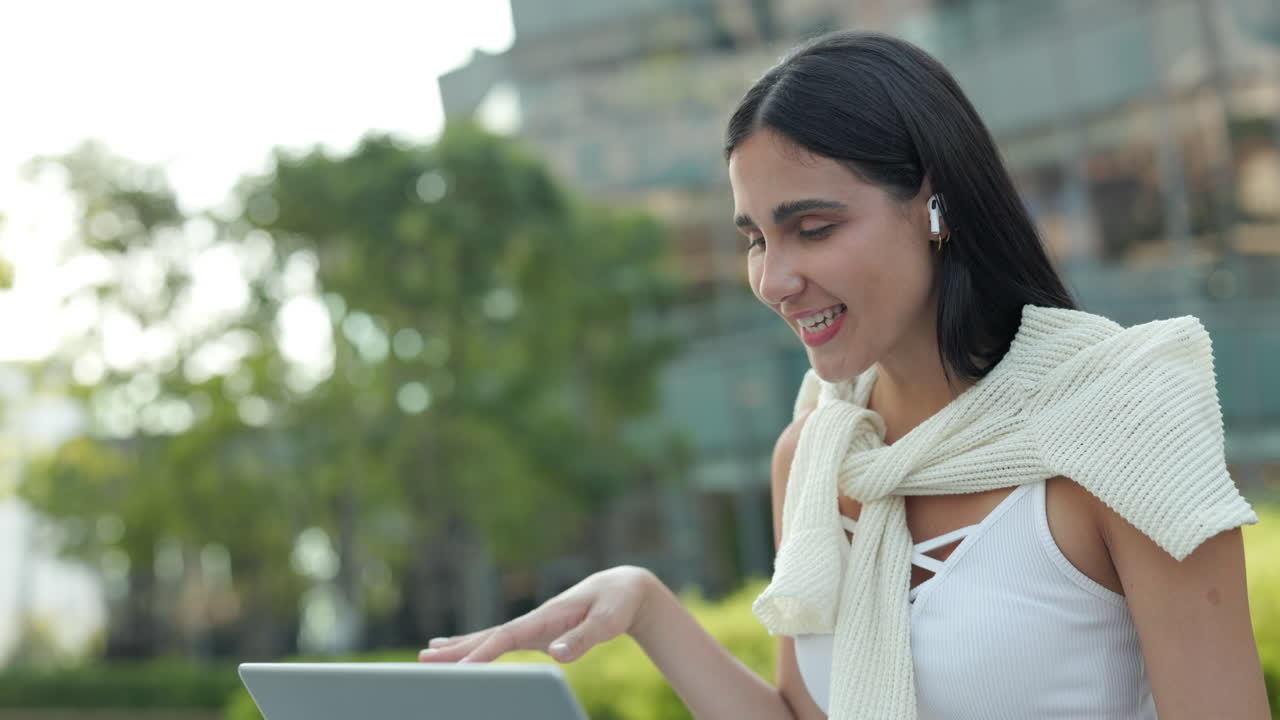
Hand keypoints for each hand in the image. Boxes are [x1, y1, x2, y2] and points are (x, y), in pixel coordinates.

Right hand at [417, 565, 654, 663]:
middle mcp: (534, 619)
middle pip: (489, 635)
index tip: (460, 668)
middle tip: (424, 660)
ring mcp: (533, 624)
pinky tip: (460, 648)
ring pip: (489, 636)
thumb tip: (558, 654)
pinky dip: (478, 644)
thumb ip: (584, 638)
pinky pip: (500, 640)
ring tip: (429, 653)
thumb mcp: (608, 622)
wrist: (622, 587)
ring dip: (459, 646)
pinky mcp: (537, 630)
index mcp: (546, 616)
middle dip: (457, 649)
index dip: (483, 652)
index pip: (507, 636)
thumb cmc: (616, 604)